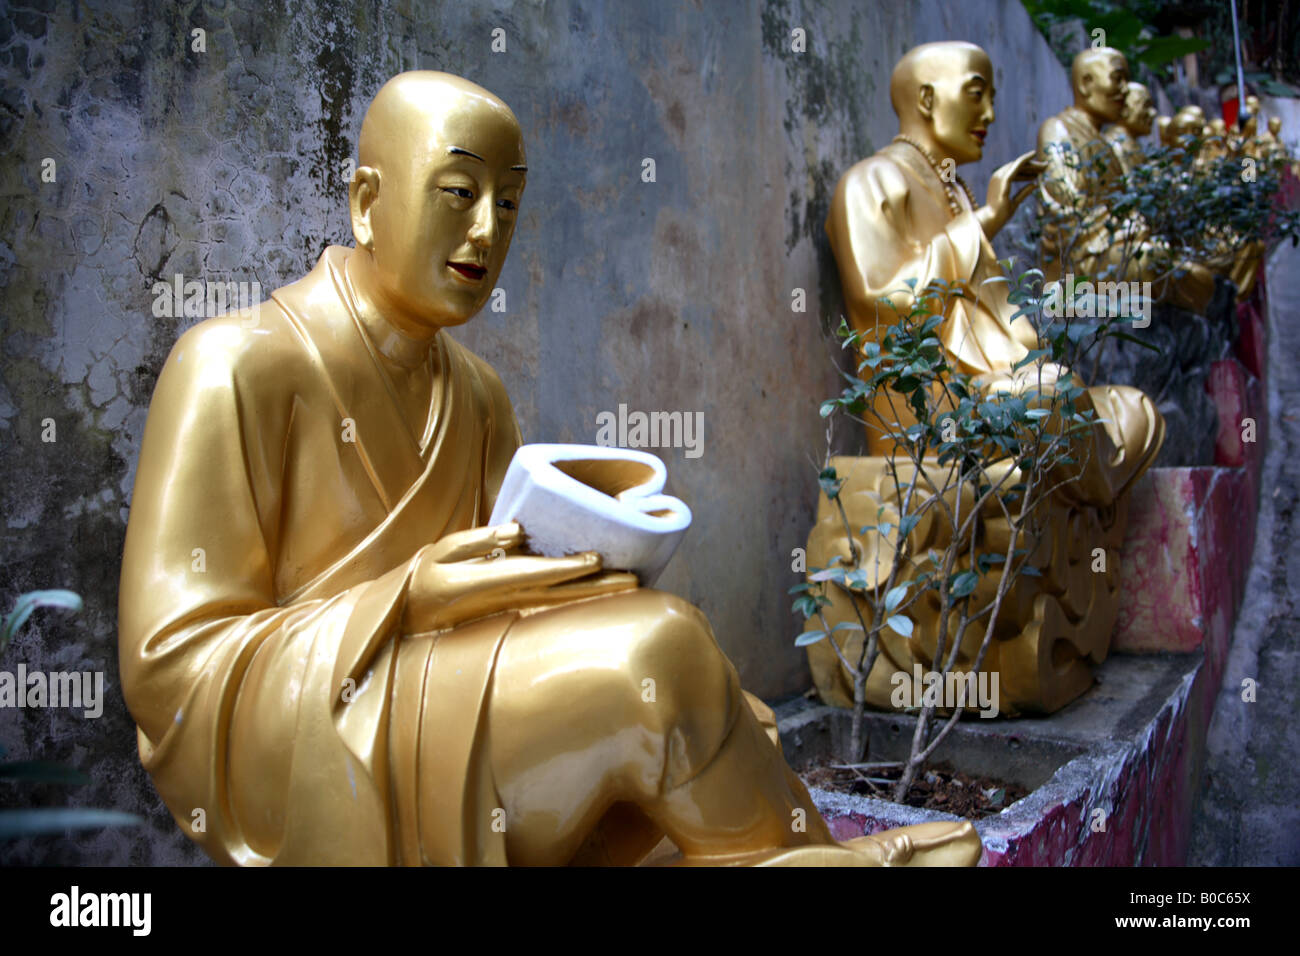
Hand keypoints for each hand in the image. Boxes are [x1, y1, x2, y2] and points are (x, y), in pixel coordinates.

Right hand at [404, 522, 636, 632]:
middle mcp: (504, 600)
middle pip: (559, 594)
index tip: (595, 559)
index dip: (566, 568)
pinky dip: (580, 598)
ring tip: (630, 586)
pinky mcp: (513, 611)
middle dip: (597, 588)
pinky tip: (602, 591)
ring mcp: (510, 610)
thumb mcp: (441, 553)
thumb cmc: (422, 579)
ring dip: (595, 596)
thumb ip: (479, 541)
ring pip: (561, 603)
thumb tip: (517, 531)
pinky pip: (553, 604)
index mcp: (485, 583)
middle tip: (634, 579)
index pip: (533, 574)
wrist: (407, 619)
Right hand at [977, 151, 1045, 238]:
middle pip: (1017, 167)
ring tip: (1045, 165)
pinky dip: (1025, 159)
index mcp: (999, 183)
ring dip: (1032, 164)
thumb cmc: (1001, 215)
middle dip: (1032, 166)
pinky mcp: (1005, 178)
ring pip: (1019, 165)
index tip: (1039, 173)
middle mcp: (998, 177)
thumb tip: (1034, 185)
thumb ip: (1023, 193)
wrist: (993, 220)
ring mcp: (1000, 176)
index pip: (1015, 173)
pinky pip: (1017, 165)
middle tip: (1046, 166)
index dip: (1028, 172)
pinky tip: (1033, 154)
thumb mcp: (1015, 202)